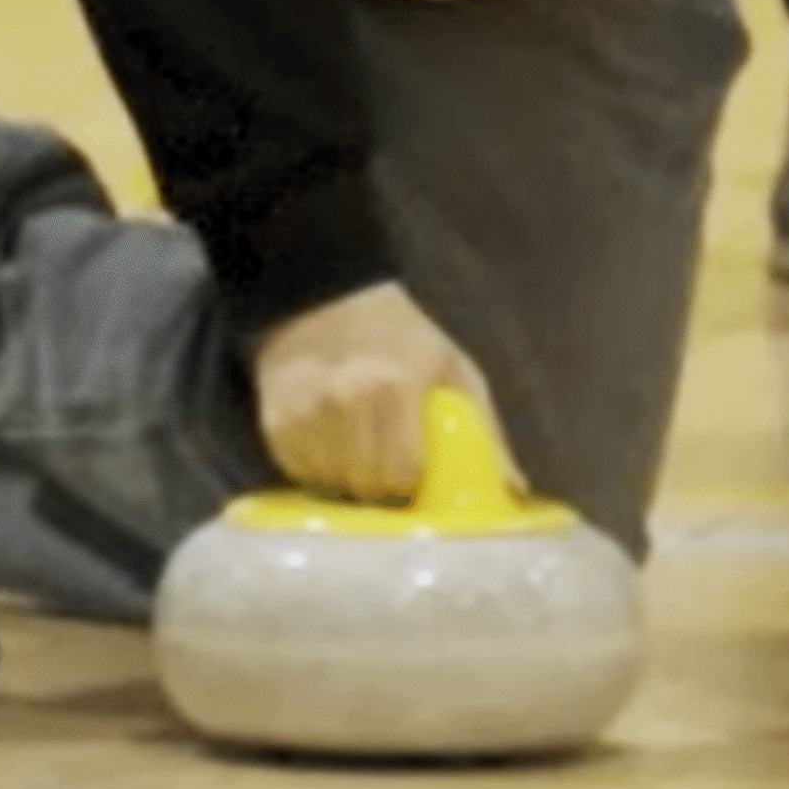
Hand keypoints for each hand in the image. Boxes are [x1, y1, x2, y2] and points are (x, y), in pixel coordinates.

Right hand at [246, 280, 488, 507]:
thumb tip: (514, 487)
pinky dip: (315, 468)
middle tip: (385, 466)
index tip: (412, 475)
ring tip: (356, 449)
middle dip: (379, 485)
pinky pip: (299, 472)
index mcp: (395, 385)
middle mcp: (345, 397)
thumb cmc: (402, 341)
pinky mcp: (275, 420)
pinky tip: (328, 443)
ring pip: (330, 482)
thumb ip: (484, 429)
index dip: (409, 482)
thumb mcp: (453, 370)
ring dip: (345, 477)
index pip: (401, 474)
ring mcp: (305, 409)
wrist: (327, 300)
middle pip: (365, 484)